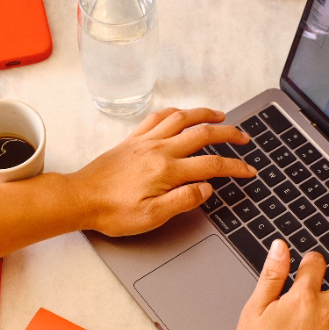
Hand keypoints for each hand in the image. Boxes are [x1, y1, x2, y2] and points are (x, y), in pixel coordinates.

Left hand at [69, 107, 255, 236]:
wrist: (80, 198)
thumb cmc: (112, 211)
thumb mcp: (151, 217)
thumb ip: (183, 201)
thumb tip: (206, 189)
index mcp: (167, 170)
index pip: (212, 165)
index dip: (235, 167)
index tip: (248, 170)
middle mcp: (159, 150)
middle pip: (202, 134)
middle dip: (228, 133)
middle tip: (244, 137)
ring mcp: (145, 141)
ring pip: (182, 118)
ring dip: (204, 115)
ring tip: (220, 117)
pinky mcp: (132, 140)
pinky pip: (158, 118)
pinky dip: (175, 112)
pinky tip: (181, 114)